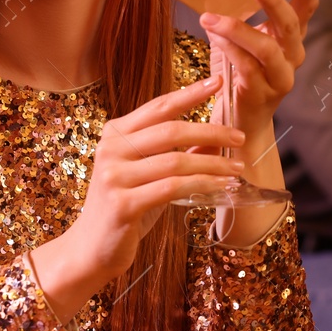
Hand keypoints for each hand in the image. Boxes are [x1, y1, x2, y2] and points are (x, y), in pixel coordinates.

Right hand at [29, 74, 246, 321]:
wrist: (91, 249)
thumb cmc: (125, 207)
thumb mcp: (148, 173)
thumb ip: (174, 152)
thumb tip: (214, 137)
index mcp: (115, 134)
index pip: (159, 107)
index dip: (190, 93)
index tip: (218, 81)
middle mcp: (111, 150)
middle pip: (170, 130)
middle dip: (211, 131)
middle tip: (240, 137)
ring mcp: (114, 176)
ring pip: (175, 161)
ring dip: (213, 164)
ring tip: (237, 168)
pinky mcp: (123, 204)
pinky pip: (172, 188)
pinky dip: (202, 186)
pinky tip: (222, 187)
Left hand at [198, 0, 318, 143]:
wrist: (243, 123)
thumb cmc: (242, 77)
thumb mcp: (243, 43)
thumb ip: (235, 20)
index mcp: (290, 41)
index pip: (305, 11)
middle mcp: (292, 58)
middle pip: (291, 26)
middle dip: (275, 3)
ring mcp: (280, 78)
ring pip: (267, 48)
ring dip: (237, 29)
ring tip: (211, 17)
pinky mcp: (262, 94)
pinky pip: (248, 68)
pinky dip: (230, 51)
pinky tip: (214, 39)